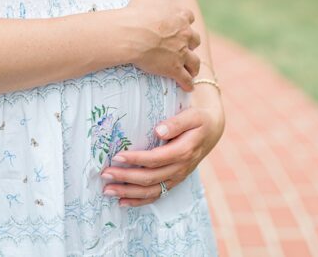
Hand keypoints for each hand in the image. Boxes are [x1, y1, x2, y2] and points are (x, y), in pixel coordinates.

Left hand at [100, 90, 225, 206]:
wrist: (212, 131)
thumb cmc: (199, 120)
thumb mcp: (192, 116)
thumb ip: (176, 123)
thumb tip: (158, 130)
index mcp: (184, 151)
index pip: (155, 159)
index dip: (135, 159)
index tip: (117, 156)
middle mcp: (180, 168)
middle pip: (149, 178)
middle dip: (125, 178)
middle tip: (105, 174)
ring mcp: (177, 177)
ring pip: (150, 191)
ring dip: (128, 192)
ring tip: (107, 190)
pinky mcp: (174, 182)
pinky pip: (156, 195)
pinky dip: (138, 201)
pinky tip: (122, 201)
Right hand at [118, 0, 200, 91]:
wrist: (133, 33)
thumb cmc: (136, 12)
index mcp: (181, 15)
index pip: (189, 18)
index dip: (185, 22)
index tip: (183, 26)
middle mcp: (185, 34)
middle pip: (195, 39)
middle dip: (191, 43)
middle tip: (187, 48)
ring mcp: (181, 52)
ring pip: (194, 61)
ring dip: (194, 66)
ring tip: (193, 71)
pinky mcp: (174, 68)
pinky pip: (185, 78)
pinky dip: (188, 83)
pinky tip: (189, 87)